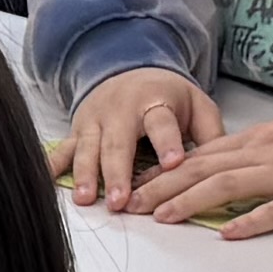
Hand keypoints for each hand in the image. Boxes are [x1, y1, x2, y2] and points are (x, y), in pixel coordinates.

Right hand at [61, 66, 214, 206]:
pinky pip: (63, 148)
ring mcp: (95, 119)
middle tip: (120, 201)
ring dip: (85, 174)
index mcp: (155, 101)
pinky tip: (46, 181)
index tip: (174, 163)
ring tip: (87, 199)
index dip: (167, 142)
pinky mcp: (78, 129)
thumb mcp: (197, 105)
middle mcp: (121, 109)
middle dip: (118, 172)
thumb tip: (226, 166)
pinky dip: (53, 165)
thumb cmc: (168, 97)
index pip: (161, 123)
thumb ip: (212, 134)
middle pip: (118, 142)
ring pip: (88, 147)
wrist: (129, 70)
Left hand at [135, 107, 272, 236]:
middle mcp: (267, 154)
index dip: (166, 170)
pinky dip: (250, 221)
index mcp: (258, 140)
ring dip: (193, 201)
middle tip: (132, 204)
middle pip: (205, 169)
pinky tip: (227, 233)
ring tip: (164, 216)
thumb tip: (213, 168)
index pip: (201, 155)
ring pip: (231, 185)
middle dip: (164, 187)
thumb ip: (250, 152)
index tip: (136, 183)